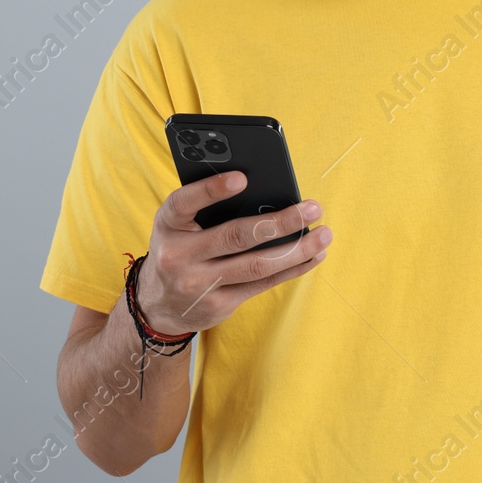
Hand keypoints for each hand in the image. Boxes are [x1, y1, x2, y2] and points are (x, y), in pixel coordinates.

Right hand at [135, 170, 330, 335]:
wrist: (157, 303)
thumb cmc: (178, 248)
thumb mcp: (177, 225)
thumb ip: (206, 208)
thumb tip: (265, 193)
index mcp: (167, 225)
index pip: (184, 202)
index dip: (211, 190)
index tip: (242, 178)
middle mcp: (178, 255)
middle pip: (235, 236)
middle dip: (279, 222)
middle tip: (312, 208)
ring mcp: (199, 284)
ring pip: (256, 265)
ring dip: (296, 249)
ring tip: (323, 234)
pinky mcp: (219, 304)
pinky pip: (262, 284)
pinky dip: (292, 268)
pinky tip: (313, 255)